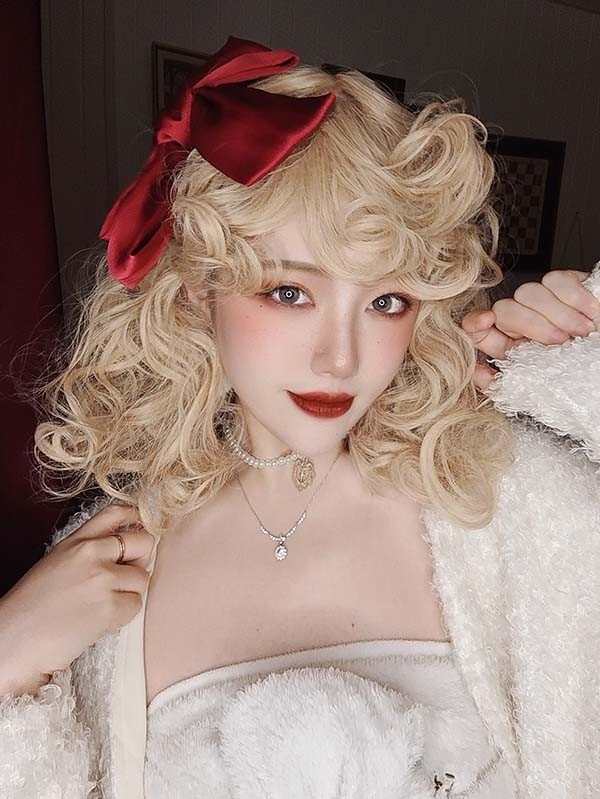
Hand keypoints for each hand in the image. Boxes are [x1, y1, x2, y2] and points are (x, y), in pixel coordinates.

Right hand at [0, 505, 154, 695]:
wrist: (14, 639)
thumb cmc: (34, 606)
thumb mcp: (58, 562)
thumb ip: (89, 551)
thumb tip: (127, 552)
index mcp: (76, 541)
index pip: (115, 514)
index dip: (136, 519)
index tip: (142, 529)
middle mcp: (90, 553)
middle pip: (143, 543)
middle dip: (141, 561)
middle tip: (124, 579)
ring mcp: (101, 579)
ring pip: (142, 578)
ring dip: (129, 594)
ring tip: (102, 605)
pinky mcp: (108, 607)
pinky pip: (135, 605)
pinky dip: (123, 615)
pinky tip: (100, 620)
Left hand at [461, 269, 599, 390]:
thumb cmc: (581, 379)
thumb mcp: (539, 388)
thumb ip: (503, 382)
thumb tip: (476, 374)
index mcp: (511, 346)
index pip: (478, 328)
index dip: (476, 321)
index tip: (485, 320)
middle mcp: (524, 321)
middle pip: (504, 308)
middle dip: (531, 324)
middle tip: (560, 342)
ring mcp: (544, 302)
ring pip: (529, 292)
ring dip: (558, 315)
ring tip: (581, 332)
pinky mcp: (566, 284)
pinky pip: (557, 281)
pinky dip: (575, 298)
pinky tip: (590, 314)